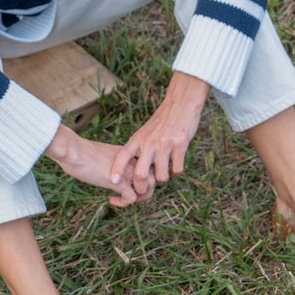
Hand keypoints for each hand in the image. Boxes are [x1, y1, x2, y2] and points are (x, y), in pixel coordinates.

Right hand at [45, 124, 151, 206]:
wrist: (73, 150)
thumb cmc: (80, 152)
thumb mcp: (101, 156)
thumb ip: (109, 162)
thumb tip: (105, 168)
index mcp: (128, 152)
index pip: (147, 165)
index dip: (143, 176)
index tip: (130, 183)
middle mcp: (131, 160)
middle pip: (153, 176)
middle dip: (145, 189)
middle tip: (131, 195)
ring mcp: (127, 171)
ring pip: (148, 187)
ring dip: (139, 197)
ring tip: (124, 199)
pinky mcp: (119, 182)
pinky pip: (132, 198)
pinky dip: (123, 203)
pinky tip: (112, 200)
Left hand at [109, 72, 209, 200]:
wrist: (180, 104)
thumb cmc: (161, 122)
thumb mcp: (144, 133)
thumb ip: (139, 149)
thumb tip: (134, 172)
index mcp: (138, 139)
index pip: (123, 156)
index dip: (117, 170)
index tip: (114, 182)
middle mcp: (149, 143)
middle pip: (141, 174)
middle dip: (141, 187)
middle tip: (144, 190)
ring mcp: (164, 144)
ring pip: (161, 176)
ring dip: (163, 178)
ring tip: (164, 170)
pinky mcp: (180, 145)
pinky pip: (177, 170)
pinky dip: (176, 171)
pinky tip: (175, 163)